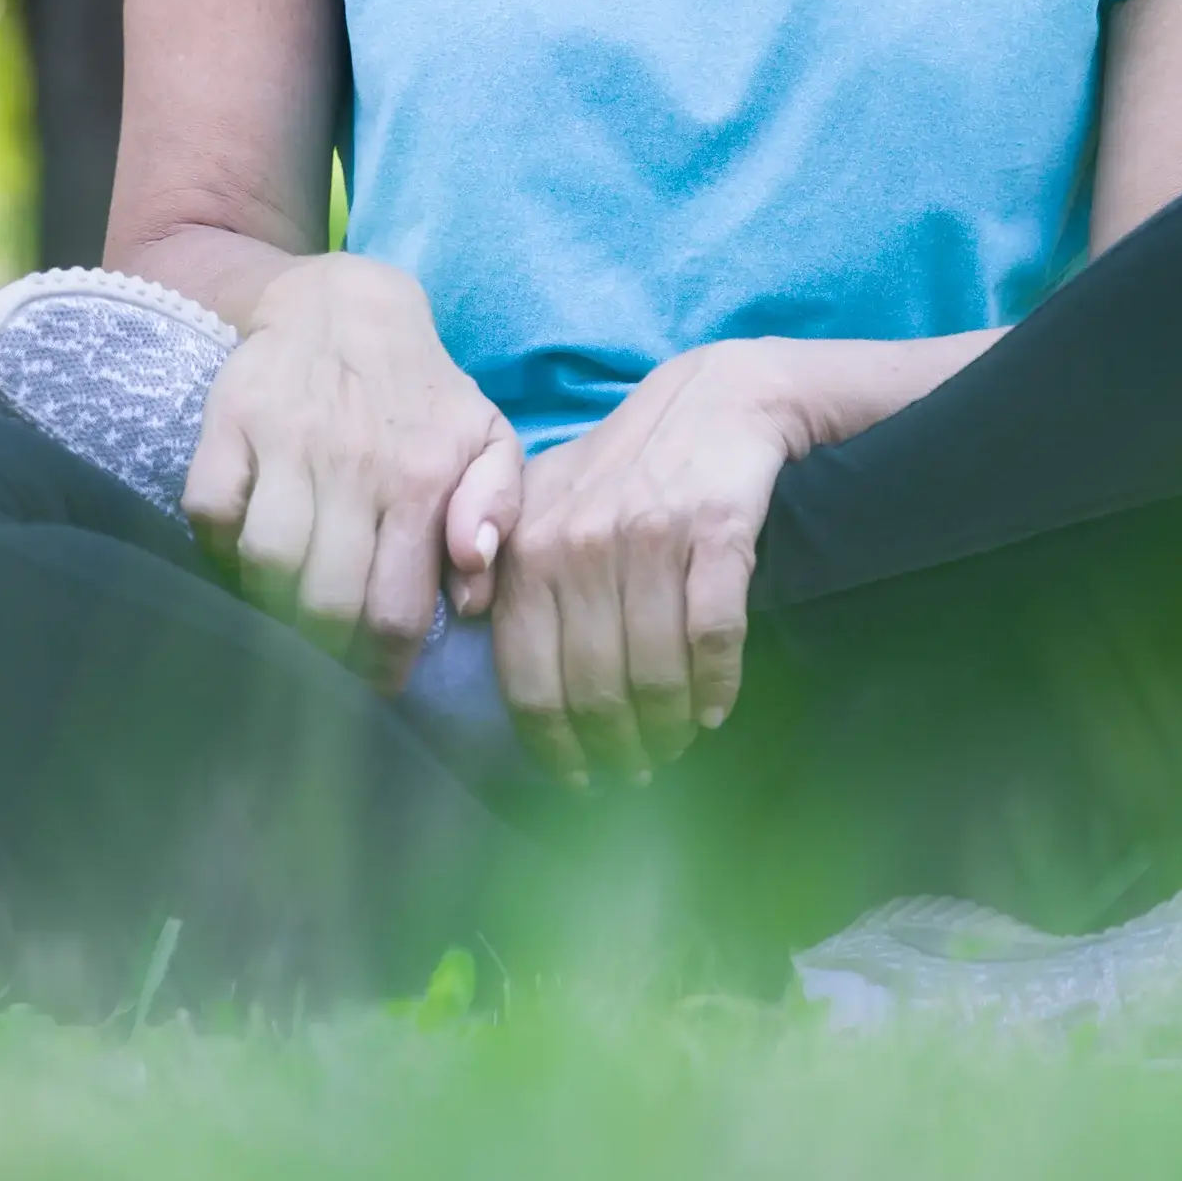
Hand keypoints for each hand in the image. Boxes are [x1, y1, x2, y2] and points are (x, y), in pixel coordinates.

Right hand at [186, 254, 519, 691]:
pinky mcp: (228, 421)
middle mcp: (352, 464)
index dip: (384, 665)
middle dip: (326, 652)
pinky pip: (207, 510)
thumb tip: (472, 589)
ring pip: (264, 561)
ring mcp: (285, 441)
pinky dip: (216, 547)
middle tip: (328, 664)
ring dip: (269, 604)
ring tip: (284, 615)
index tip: (378, 683)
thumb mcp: (486, 438)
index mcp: (419, 479)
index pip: (396, 609)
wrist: (345, 304)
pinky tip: (240, 555)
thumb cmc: (422, 393)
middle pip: (325, 600)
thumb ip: (497, 509)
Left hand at [496, 341, 803, 783]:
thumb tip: (464, 620)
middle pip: (592, 688)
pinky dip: (716, 685)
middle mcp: (578, 546)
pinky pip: (712, 635)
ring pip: (653, 672)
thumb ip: (500, 561)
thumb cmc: (618, 469)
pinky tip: (717, 709)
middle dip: (616, 747)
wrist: (714, 402)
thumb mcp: (541, 502)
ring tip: (677, 743)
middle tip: (636, 770)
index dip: (553, 744)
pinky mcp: (716, 533)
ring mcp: (647, 539)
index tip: (577, 778)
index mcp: (527, 549)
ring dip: (668, 726)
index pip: (527, 677)